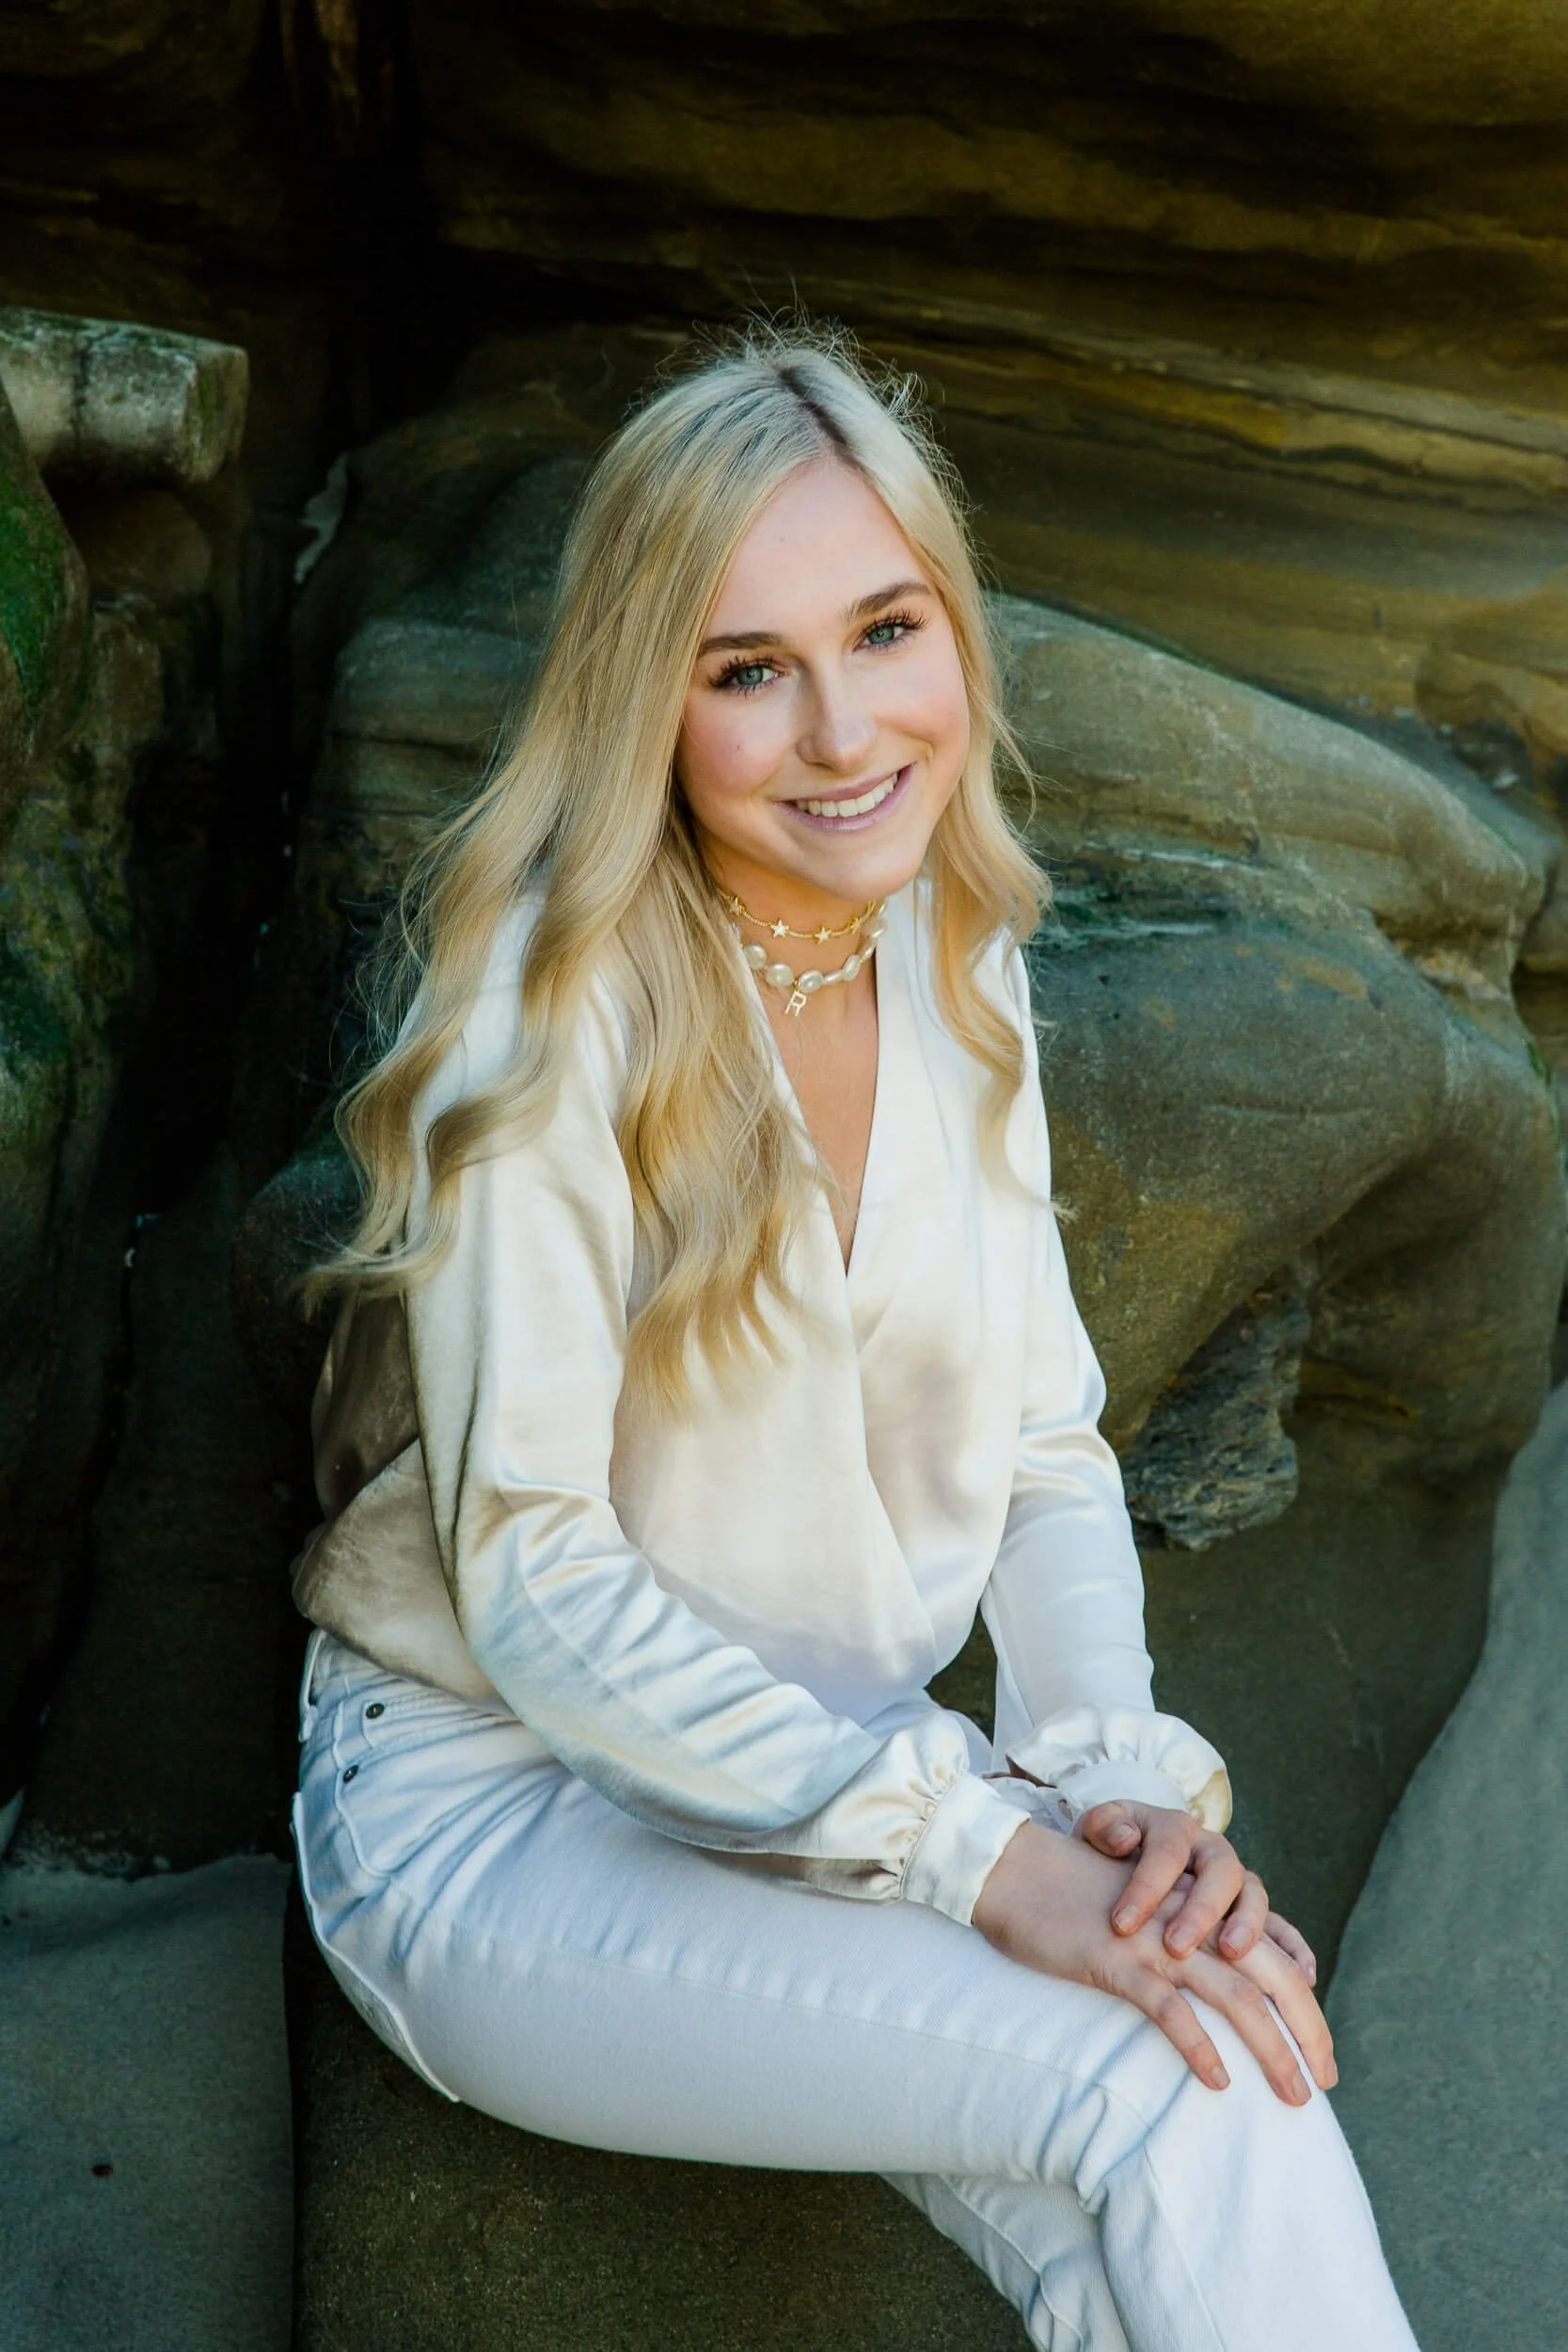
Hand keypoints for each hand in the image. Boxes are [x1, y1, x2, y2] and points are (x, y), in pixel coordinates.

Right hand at [972, 1821, 1332, 2104]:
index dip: (1305, 2002)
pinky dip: (1199, 2046)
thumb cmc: (1076, 1900)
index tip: (1320, 2052)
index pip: (1273, 1952)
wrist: (1016, 1871)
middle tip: (1323, 2083)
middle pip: (1271, 1974)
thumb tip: (1220, 1990)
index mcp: (1200, 1907)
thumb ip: (1183, 1935)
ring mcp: (1157, 1940)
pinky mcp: (1119, 1960)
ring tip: (1293, 2094)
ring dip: (1271, 2048)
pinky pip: (1169, 2008)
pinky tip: (1218, 2082)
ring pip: (1235, 1994)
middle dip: (1306, 2031)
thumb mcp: (1142, 1912)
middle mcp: (1190, 1919)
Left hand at [1076, 1799, 1316, 1981]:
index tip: (1121, 1924)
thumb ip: (1104, 1827)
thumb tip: (1124, 1838)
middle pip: (1220, 1871)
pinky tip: (1304, 1978)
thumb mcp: (1098, 1830)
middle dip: (1201, 1909)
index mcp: (1174, 1828)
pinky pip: (1283, 1928)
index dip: (1146, 1886)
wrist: (1129, 1855)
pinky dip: (1296, 1949)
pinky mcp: (1251, 1913)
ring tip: (1231, 1955)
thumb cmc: (1109, 1851)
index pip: (1167, 1851)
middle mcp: (1212, 1851)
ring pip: (1254, 1896)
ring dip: (1247, 1926)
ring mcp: (1236, 1882)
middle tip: (1176, 1945)